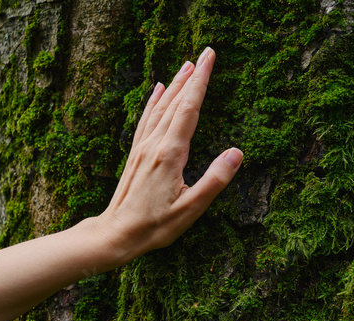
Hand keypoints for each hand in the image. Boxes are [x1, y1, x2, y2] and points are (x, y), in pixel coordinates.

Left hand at [96, 47, 242, 263]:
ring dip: (174, 84)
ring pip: (160, 107)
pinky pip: (146, 119)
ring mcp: (143, 147)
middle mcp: (155, 144)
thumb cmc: (155, 225)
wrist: (117, 233)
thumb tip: (237, 153)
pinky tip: (157, 90)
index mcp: (170, 154)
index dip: (201, 81)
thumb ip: (215, 180)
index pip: (189, 108)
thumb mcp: (192, 208)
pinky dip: (154, 101)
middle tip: (204, 54)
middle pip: (175, 101)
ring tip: (186, 65)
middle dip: (192, 75)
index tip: (210, 58)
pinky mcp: (137, 153)